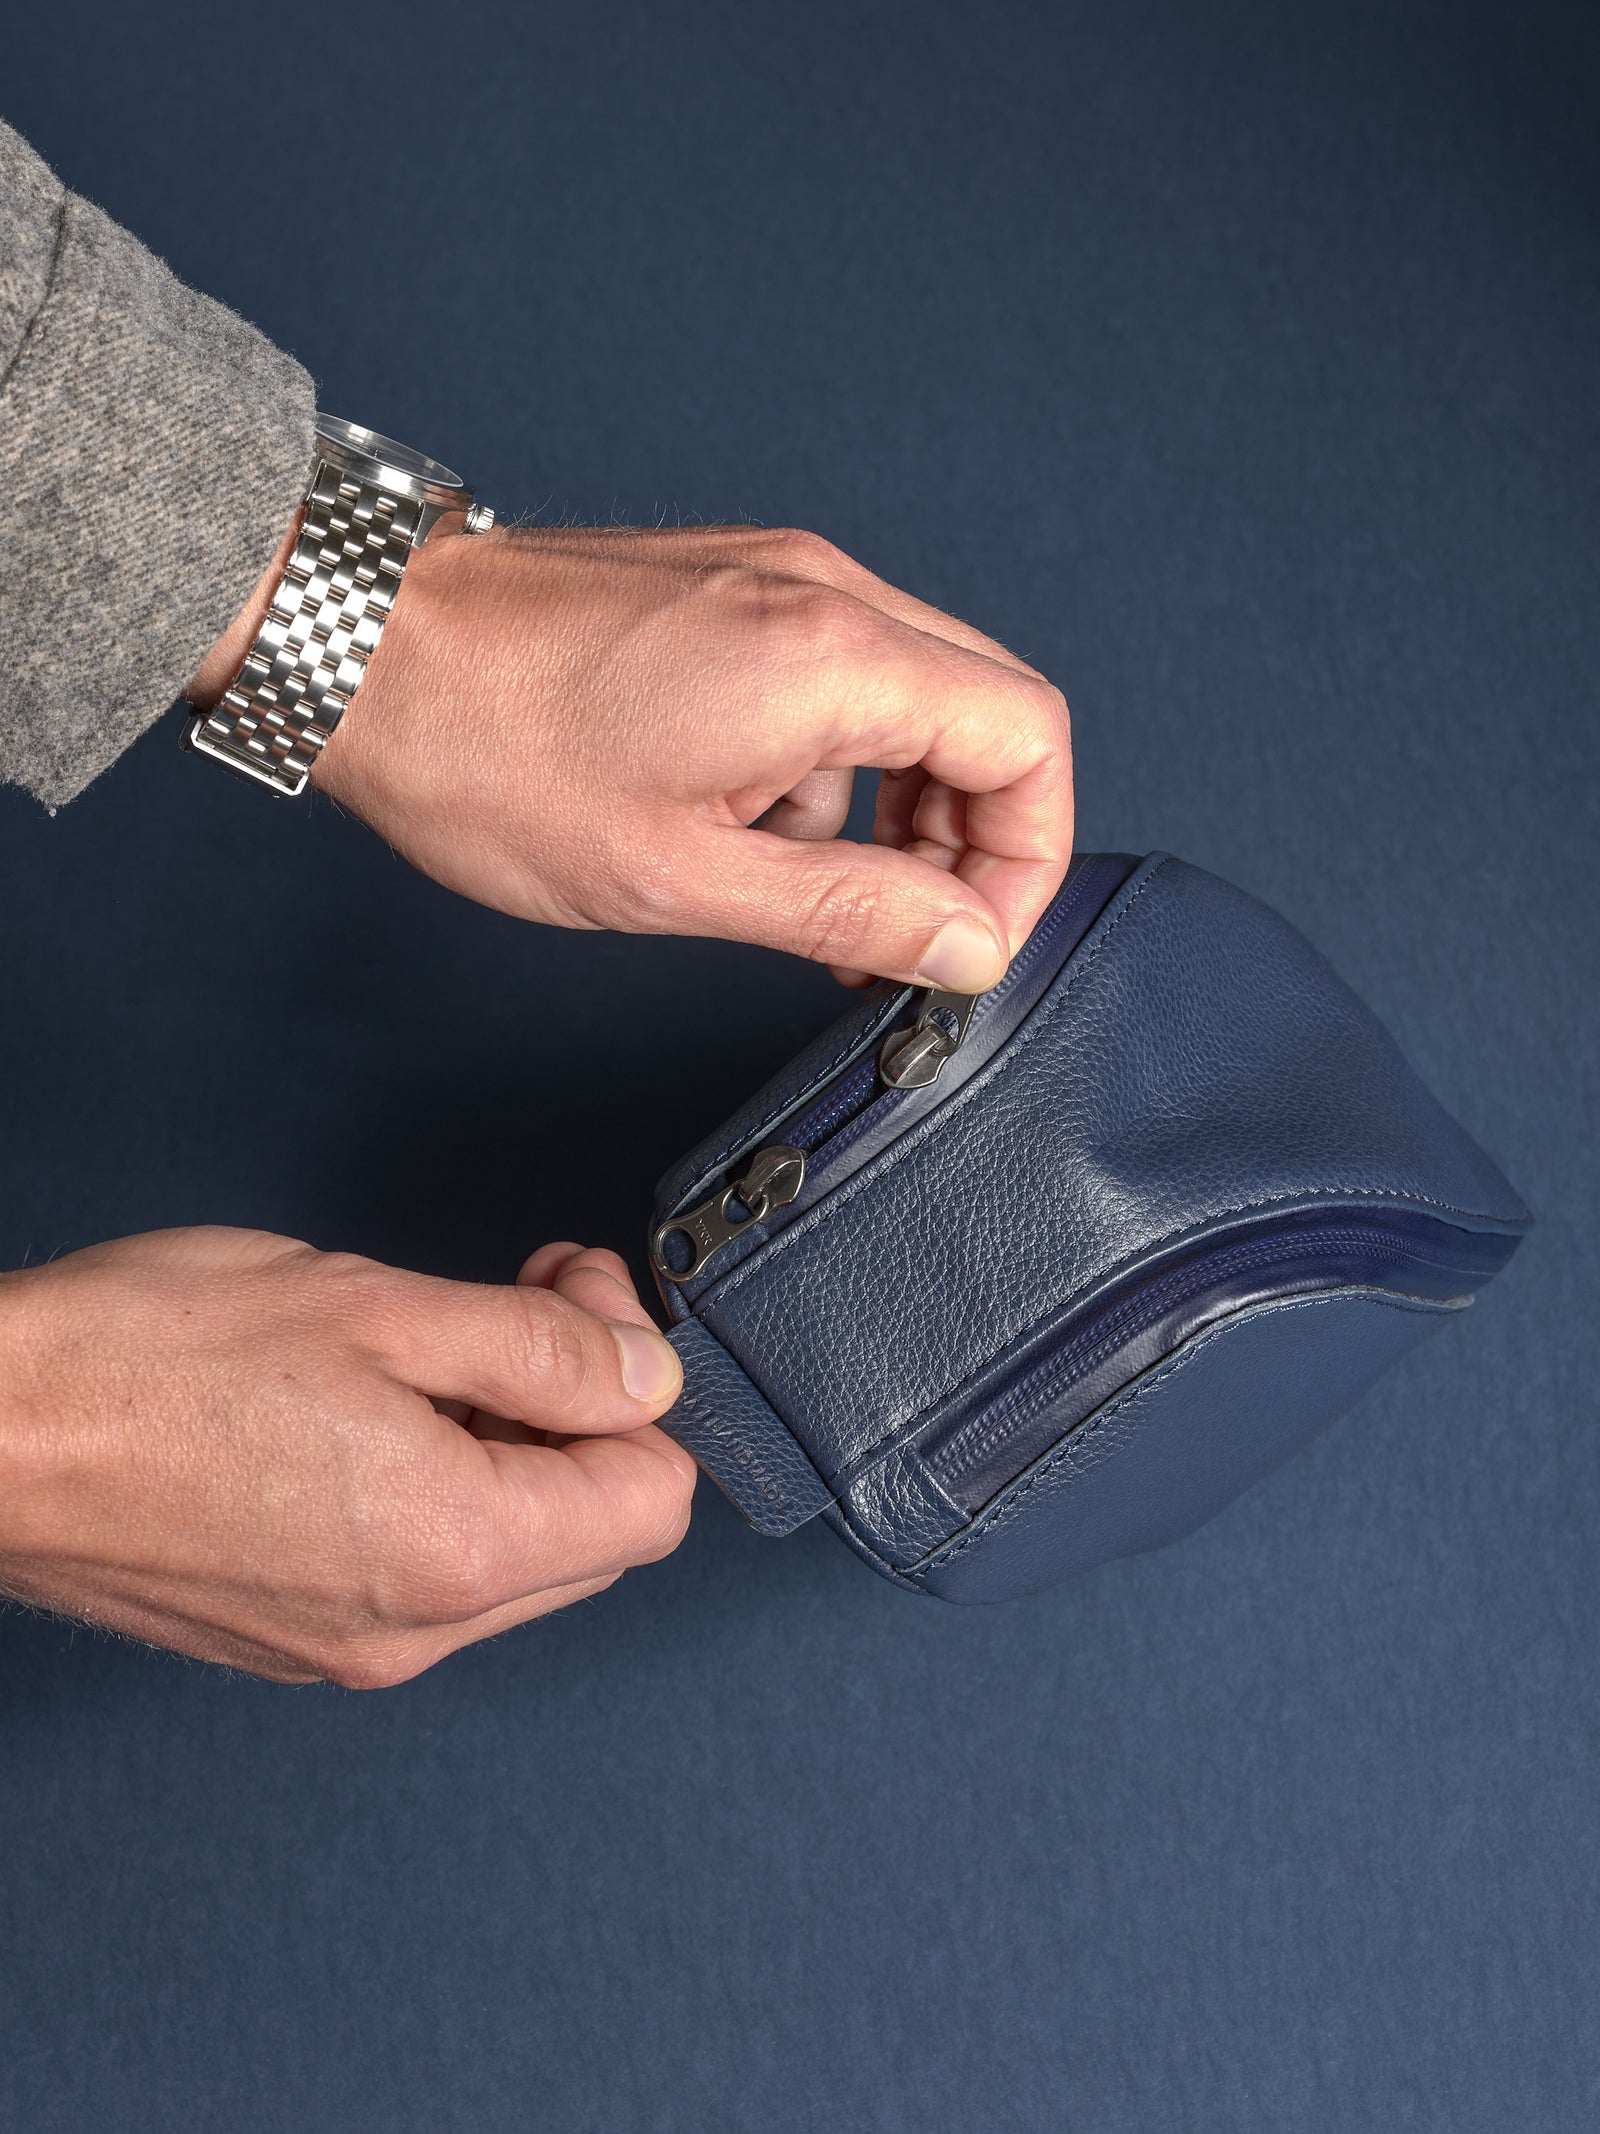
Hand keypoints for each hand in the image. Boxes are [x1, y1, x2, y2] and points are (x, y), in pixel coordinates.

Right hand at [0, 1228, 693, 1685]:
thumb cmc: (146, 1360)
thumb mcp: (381, 1310)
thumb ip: (540, 1350)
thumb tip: (646, 1376)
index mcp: (453, 1550)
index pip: (652, 1501)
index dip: (640, 1386)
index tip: (581, 1303)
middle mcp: (414, 1630)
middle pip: (592, 1531)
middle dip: (585, 1405)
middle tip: (533, 1299)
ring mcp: (350, 1647)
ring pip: (512, 1551)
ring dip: (515, 1439)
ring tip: (450, 1338)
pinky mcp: (296, 1638)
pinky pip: (427, 1572)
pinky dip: (442, 1484)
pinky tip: (386, 1402)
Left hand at [192, 521, 1072, 992]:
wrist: (362, 649)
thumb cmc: (490, 757)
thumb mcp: (683, 876)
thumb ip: (852, 911)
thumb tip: (968, 946)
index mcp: (830, 656)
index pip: (1028, 739)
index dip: (1028, 856)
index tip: (970, 938)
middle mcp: (824, 590)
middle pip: (988, 711)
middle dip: (972, 837)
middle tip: (908, 933)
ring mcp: (778, 573)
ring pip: (919, 692)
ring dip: (901, 806)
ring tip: (820, 894)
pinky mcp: (732, 582)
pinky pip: (841, 672)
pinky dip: (835, 762)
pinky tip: (749, 825)